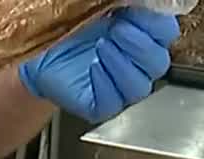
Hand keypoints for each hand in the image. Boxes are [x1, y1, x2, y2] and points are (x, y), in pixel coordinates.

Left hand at [19, 8, 178, 123]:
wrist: (37, 45)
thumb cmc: (68, 23)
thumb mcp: (96, 4)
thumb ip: (121, 1)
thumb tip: (141, 0)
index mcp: (143, 35)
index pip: (166, 32)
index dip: (156, 24)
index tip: (135, 11)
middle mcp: (136, 63)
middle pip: (158, 62)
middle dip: (140, 45)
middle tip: (117, 29)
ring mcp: (120, 87)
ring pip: (139, 86)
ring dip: (122, 64)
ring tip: (102, 46)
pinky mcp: (101, 104)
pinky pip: (112, 102)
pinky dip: (104, 82)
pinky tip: (93, 66)